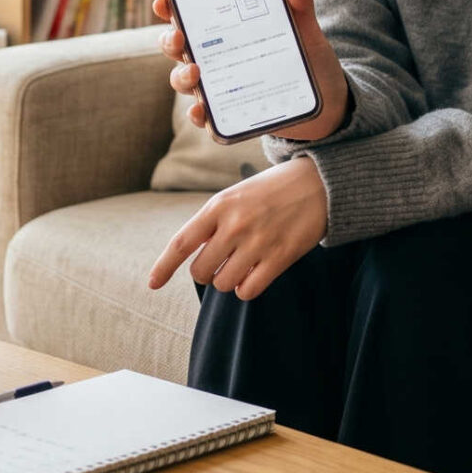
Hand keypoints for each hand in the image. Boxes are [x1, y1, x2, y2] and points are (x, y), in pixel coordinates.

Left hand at [146, 155, 327, 299]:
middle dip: (206, 272)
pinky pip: (248, 290)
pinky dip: (247, 288)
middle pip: (200, 271)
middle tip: (221, 261)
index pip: (182, 243)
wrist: (318, 182)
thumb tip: (194, 257)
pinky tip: (255, 274)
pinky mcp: (281, 256)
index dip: (164, 266)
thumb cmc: (271, 191)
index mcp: (219, 205)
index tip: (153, 284)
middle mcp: (235, 224)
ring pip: (223, 283)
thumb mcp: (236, 196)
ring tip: (242, 264)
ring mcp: (258, 241)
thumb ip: (213, 223)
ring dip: (228, 281)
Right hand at [153, 0, 349, 141]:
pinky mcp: (230, 113)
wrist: (328, 101)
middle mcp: (216, 56)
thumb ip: (299, 5)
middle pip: (178, 47)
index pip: (191, 14)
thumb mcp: (306, 29)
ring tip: (195, 72)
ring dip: (181, 76)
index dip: (171, 7)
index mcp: (227, 29)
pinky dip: (199, 115)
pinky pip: (206, 116)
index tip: (164, 0)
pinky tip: (201, 111)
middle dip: (169, 41)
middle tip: (178, 37)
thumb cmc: (310, 58)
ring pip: (185, 80)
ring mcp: (220, 85)